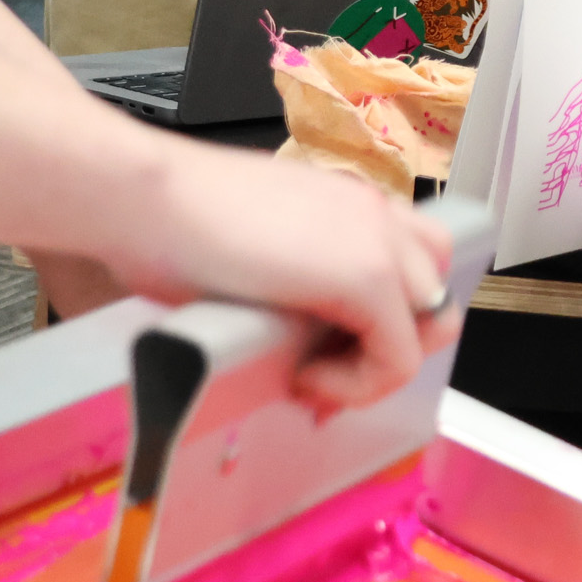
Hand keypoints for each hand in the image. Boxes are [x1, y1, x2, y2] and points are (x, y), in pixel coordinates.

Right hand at [113, 144, 461, 416]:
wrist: (147, 196)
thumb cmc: (175, 222)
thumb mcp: (259, 253)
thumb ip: (298, 284)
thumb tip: (306, 345)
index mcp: (352, 205)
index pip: (412, 268)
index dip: (379, 323)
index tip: (323, 359)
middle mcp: (377, 215)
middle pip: (434, 295)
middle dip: (389, 345)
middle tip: (325, 375)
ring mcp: (379, 241)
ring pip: (431, 325)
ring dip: (378, 364)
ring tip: (314, 378)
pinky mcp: (366, 276)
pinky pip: (399, 356)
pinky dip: (359, 385)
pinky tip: (303, 379)